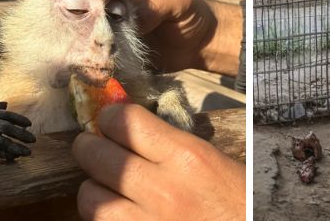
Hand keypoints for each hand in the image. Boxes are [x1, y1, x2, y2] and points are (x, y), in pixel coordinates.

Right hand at [40, 0, 224, 73]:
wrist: (203, 45)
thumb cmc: (191, 11)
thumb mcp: (177, 0)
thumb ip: (157, 4)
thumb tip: (136, 18)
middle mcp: (114, 3)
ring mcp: (114, 28)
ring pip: (85, 24)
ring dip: (66, 25)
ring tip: (44, 26)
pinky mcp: (118, 52)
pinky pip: (97, 52)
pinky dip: (83, 54)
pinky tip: (67, 57)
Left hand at [73, 104, 244, 220]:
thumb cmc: (240, 202)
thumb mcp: (212, 162)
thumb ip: (170, 145)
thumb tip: (127, 127)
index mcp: (187, 157)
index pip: (124, 121)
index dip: (110, 118)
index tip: (109, 121)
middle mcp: (164, 190)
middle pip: (98, 156)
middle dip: (89, 147)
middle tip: (92, 147)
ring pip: (91, 200)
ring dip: (93, 190)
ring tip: (101, 187)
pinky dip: (105, 220)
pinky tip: (116, 214)